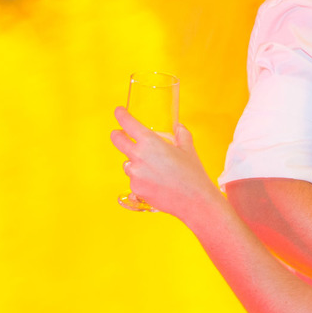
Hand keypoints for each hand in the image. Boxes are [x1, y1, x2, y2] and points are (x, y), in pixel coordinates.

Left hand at [111, 107, 217, 221]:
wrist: (194, 200)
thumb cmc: (192, 174)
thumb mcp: (188, 149)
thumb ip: (181, 134)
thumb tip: (178, 128)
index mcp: (150, 142)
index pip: (128, 123)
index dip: (121, 115)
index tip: (119, 111)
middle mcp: (138, 156)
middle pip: (117, 140)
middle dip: (117, 134)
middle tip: (121, 133)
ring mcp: (134, 174)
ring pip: (127, 163)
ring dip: (135, 162)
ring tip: (156, 169)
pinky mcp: (135, 188)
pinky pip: (134, 179)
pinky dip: (142, 178)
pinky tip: (158, 183)